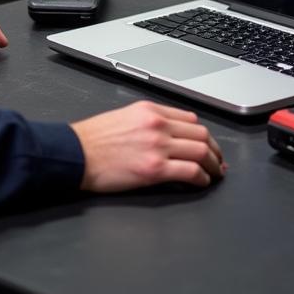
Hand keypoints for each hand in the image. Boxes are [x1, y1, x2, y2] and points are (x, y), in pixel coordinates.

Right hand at [70, 101, 225, 191]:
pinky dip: (202, 178)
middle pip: (201, 134)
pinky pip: (190, 172)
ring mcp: (157, 146)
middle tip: (218, 161)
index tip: (208, 144)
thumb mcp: (124, 117)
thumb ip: (150, 120)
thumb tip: (172, 131)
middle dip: (215, 149)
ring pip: (201, 151)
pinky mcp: (155, 169)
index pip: (190, 119)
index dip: (204, 134)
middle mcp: (157, 125)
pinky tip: (201, 183)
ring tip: (215, 173)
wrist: (75, 154)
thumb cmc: (93, 139)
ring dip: (213, 164)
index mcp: (150, 110)